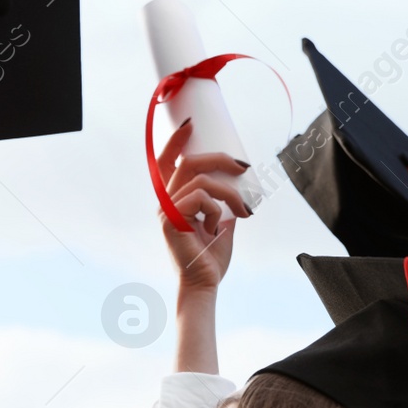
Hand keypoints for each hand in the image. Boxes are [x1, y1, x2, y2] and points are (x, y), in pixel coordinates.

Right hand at [155, 121, 250, 292]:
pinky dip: (215, 209)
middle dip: (218, 158)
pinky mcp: (170, 219)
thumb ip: (223, 204)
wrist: (204, 282)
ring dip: (229, 193)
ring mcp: (165, 210)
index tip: (190, 124)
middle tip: (243, 166)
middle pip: (188, 163)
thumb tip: (239, 188)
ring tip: (243, 210)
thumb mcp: (222, 222)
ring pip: (201, 181)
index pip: (167, 163)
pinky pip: (200, 198)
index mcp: (173, 199)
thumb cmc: (210, 256)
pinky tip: (216, 227)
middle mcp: (165, 201)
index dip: (176, 141)